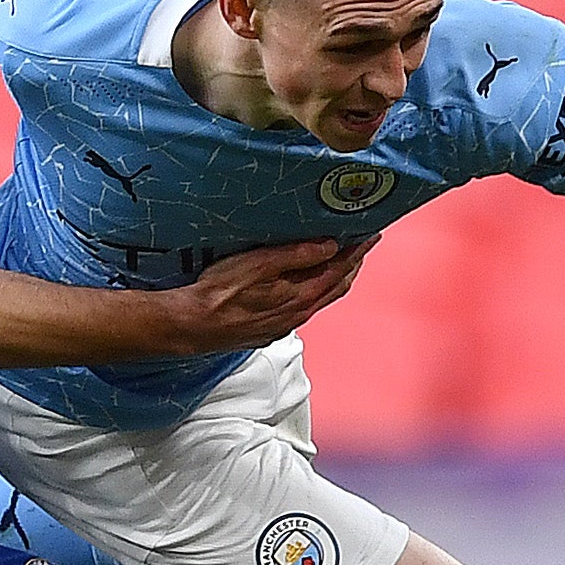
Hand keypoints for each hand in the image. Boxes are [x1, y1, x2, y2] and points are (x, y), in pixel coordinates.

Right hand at [163, 237, 371, 353]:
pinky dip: (314, 291)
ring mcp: (284, 324)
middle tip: (362, 245)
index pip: (340, 270)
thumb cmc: (220, 293)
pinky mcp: (269, 329)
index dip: (358, 251)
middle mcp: (298, 313)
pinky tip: (305, 284)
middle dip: (352, 265)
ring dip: (334, 279)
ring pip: (320, 299)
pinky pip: (303, 308)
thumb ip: (297, 255)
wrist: (193, 325)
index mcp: (301, 296)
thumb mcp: (260, 263)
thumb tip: (330, 246)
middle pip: (336, 287)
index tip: (371, 235)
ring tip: (339, 261)